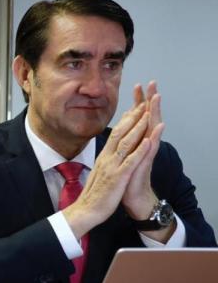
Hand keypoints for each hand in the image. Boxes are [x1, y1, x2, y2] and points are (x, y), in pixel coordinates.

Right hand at [62, 97, 152, 237]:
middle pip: (121, 134)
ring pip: (126, 143)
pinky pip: (130, 162)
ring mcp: (112, 167)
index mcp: (104, 158)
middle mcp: (107, 159)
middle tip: (144, 102)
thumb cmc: (94, 195)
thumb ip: (105, 162)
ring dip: (138, 128)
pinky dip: (139, 150)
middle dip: (133, 117)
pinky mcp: (118, 178)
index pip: (116, 135)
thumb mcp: (100, 174)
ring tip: (148, 114)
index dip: (126, 120)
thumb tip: (108, 154)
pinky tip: (148, 141)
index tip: (136, 107)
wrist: (85, 212)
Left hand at [121, 81, 164, 218]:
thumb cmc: (127, 178)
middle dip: (149, 101)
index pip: (138, 118)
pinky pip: (150, 149)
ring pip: (151, 130)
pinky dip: (154, 137)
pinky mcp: (144, 164)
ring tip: (157, 97)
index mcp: (135, 142)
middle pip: (148, 119)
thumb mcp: (123, 156)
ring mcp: (145, 154)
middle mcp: (143, 145)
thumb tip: (124, 127)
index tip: (138, 85)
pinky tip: (158, 126)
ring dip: (154, 113)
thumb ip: (125, 141)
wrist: (133, 198)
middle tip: (153, 83)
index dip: (138, 102)